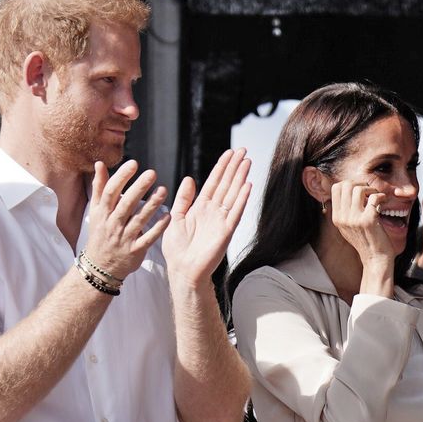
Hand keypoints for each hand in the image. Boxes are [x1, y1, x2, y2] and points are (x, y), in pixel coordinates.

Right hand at [84, 160, 169, 280]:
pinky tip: (168, 216)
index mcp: (103, 213)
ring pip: (139, 220)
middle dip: (139, 187)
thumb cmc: (100, 234)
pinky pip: (148, 238)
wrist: (100, 267)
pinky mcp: (135, 250)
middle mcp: (113, 224)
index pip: (111, 192)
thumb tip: (100, 164)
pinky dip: (158, 228)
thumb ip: (99, 187)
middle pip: (126, 203)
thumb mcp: (96, 211)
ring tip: (163, 190)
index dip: (121, 177)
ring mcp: (124, 238)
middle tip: (152, 173)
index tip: (134, 163)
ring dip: (152, 205)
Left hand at [162, 148, 251, 286]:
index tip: (229, 153)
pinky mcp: (226, 232)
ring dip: (240, 178)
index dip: (222, 167)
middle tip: (243, 150)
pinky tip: (247, 185)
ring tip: (247, 162)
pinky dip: (241, 199)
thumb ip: (183, 199)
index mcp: (200, 207)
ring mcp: (221, 221)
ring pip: (233, 194)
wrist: (182, 271)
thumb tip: (189, 179)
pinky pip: (235, 212)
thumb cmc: (177, 250)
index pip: (213, 182)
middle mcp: (213, 212)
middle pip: (226, 184)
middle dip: (234, 167)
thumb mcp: (175, 218)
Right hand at [329, 180, 393, 266]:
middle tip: (369, 191)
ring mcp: (355, 219)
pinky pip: (374, 198)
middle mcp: (343, 218)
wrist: (375, 258)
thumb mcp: (348, 227)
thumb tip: (349, 189)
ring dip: (371, 189)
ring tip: (376, 197)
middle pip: (346, 185)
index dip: (349, 183)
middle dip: (360, 183)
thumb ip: (345, 210)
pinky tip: (383, 202)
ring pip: (359, 189)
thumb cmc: (365, 240)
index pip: (336, 188)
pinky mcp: (369, 220)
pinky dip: (381, 196)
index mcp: (337, 218)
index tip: (359, 189)